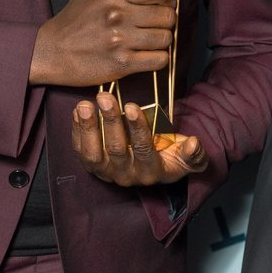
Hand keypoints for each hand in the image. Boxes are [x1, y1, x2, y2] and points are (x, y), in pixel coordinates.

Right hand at [29, 0, 174, 87]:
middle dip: (167, 21)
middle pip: (167, 16)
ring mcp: (121, 40)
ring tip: (151, 42)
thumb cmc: (69, 24)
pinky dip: (159, 59)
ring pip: (166, 38)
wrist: (49, 54)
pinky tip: (148, 56)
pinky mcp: (122, 64)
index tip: (166, 4)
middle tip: (158, 26)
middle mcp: (118, 15)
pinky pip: (159, 60)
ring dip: (163, 41)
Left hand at [72, 92, 208, 185]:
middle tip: (105, 97)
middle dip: (110, 121)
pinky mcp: (91, 165)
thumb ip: (194, 155)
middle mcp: (126, 175)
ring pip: (93, 153)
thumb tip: (194, 143)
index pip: (143, 150)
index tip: (132, 106)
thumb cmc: (168, 156)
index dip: (137, 129)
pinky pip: (80, 150)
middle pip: (116, 149)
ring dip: (88, 128)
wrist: (149, 168)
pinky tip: (77, 112)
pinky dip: (77, 130)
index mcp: (150, 172)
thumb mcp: (186, 158)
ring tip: (85, 105)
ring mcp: (106, 171)